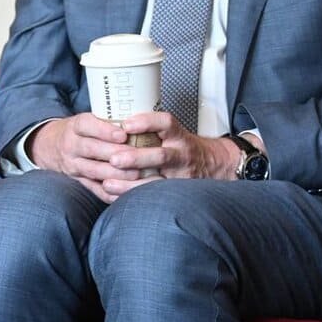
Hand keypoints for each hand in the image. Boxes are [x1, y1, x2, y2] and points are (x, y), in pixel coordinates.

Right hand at [29, 113, 140, 198]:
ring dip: (115, 173)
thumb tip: (139, 121)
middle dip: (115, 153)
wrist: (51, 147)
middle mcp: (71, 145)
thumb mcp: (86, 120)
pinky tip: (126, 192)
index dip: (104, 130)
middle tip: (137, 156)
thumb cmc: (80, 132)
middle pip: (91, 149)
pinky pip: (94, 189)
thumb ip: (107, 121)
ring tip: (135, 174)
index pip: (86, 125)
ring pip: (93, 170)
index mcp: (75, 127)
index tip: (123, 134)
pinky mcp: (77, 181)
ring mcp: (73, 165)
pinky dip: (110, 192)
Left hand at [105, 112, 244, 193]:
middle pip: (161, 156)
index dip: (147, 122)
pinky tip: (115, 197)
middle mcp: (181, 155)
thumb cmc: (184, 146)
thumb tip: (113, 124)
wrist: (214, 164)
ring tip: (108, 183)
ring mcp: (180, 176)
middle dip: (136, 158)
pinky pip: (153, 198)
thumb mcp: (173, 132)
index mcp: (178, 135)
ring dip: (130, 184)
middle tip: (114, 159)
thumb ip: (150, 129)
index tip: (126, 124)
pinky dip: (132, 198)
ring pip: (156, 182)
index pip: (166, 124)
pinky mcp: (176, 194)